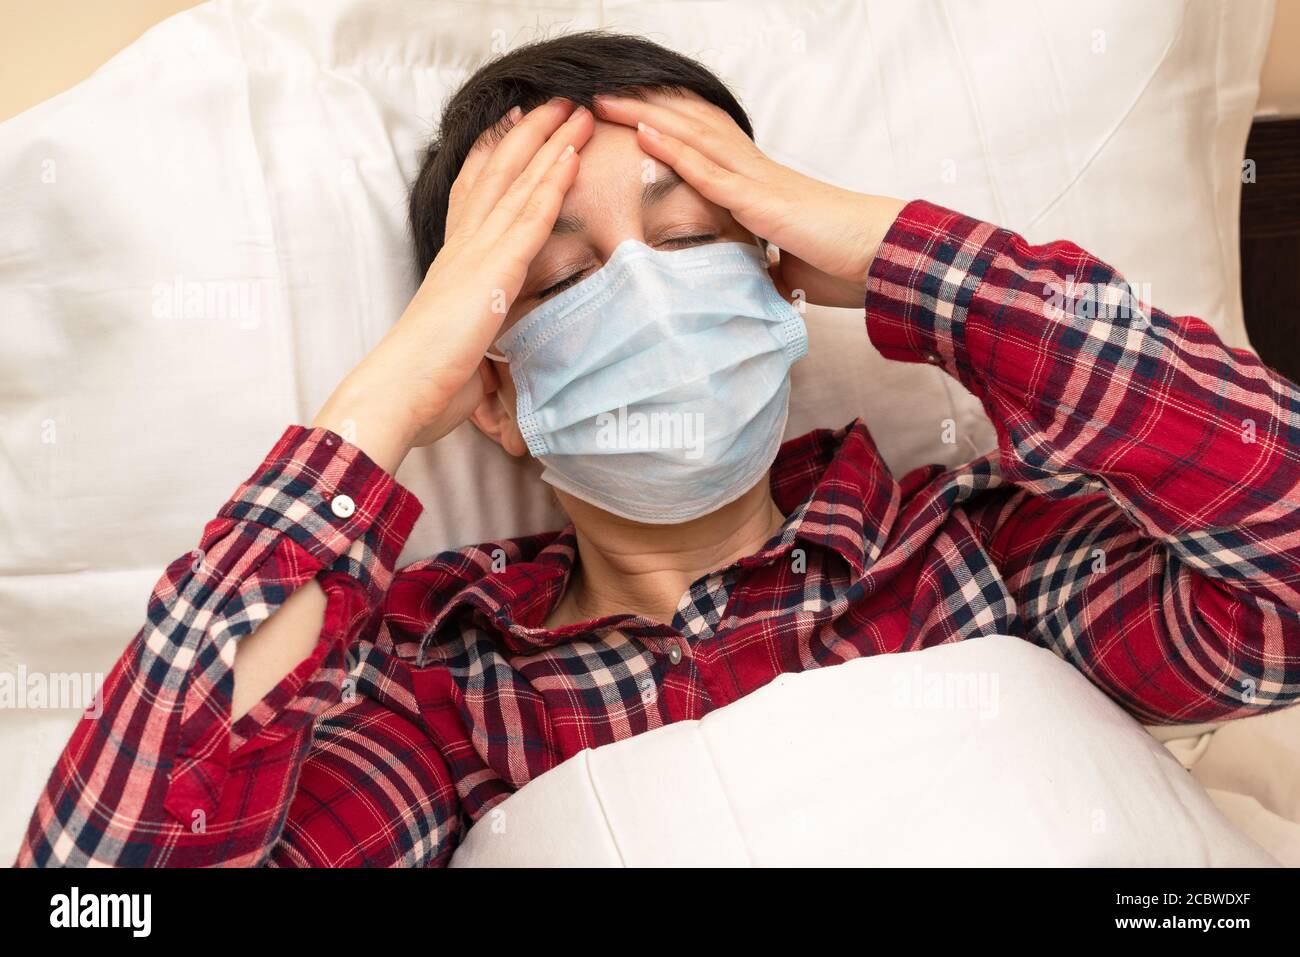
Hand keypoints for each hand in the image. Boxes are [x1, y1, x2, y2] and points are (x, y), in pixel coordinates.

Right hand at [312, 98, 593, 473]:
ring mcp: (476, 255)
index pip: (475, 194)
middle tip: (553, 100)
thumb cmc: (426, 380)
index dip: (494, 156)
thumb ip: (478, 332)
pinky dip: (551, 184)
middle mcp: (462, 247)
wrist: (399, 391)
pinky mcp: (493, 272)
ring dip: (549, 144)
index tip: (513, 125)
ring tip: (574, 109)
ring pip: (516, 184)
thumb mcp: (461, 345)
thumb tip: (489, 352)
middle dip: (527, 134)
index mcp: (453, 261)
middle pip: (497, 174)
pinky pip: (529, 219)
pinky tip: (570, 157)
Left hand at [593, 93, 903, 308]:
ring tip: (605, 99)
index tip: (628, 115)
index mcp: (758, 184)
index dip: (666, 124)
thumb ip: (757, 264)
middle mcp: (754, 171)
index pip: (703, 142)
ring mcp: (758, 182)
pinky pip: (710, 172)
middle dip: (644, 106)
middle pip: (690, 126)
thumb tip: (740, 284)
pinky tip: (644, 132)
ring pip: (693, 136)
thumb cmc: (841, 261)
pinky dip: (674, 150)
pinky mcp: (763, 203)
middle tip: (600, 93)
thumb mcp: (784, 264)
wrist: (881, 258)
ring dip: (646, 115)